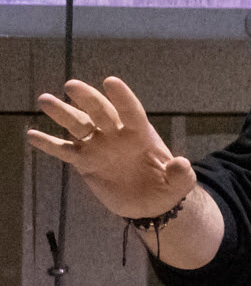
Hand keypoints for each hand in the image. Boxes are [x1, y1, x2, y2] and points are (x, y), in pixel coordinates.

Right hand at [27, 76, 196, 219]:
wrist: (151, 204)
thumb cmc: (168, 187)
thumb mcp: (180, 184)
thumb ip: (182, 174)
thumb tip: (182, 164)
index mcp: (140, 133)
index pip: (131, 110)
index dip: (122, 97)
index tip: (111, 82)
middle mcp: (116, 134)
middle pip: (100, 112)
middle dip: (87, 98)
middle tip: (72, 86)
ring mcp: (98, 146)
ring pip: (77, 125)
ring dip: (62, 113)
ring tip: (45, 100)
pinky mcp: (84, 162)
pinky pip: (64, 151)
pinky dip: (49, 144)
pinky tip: (32, 135)